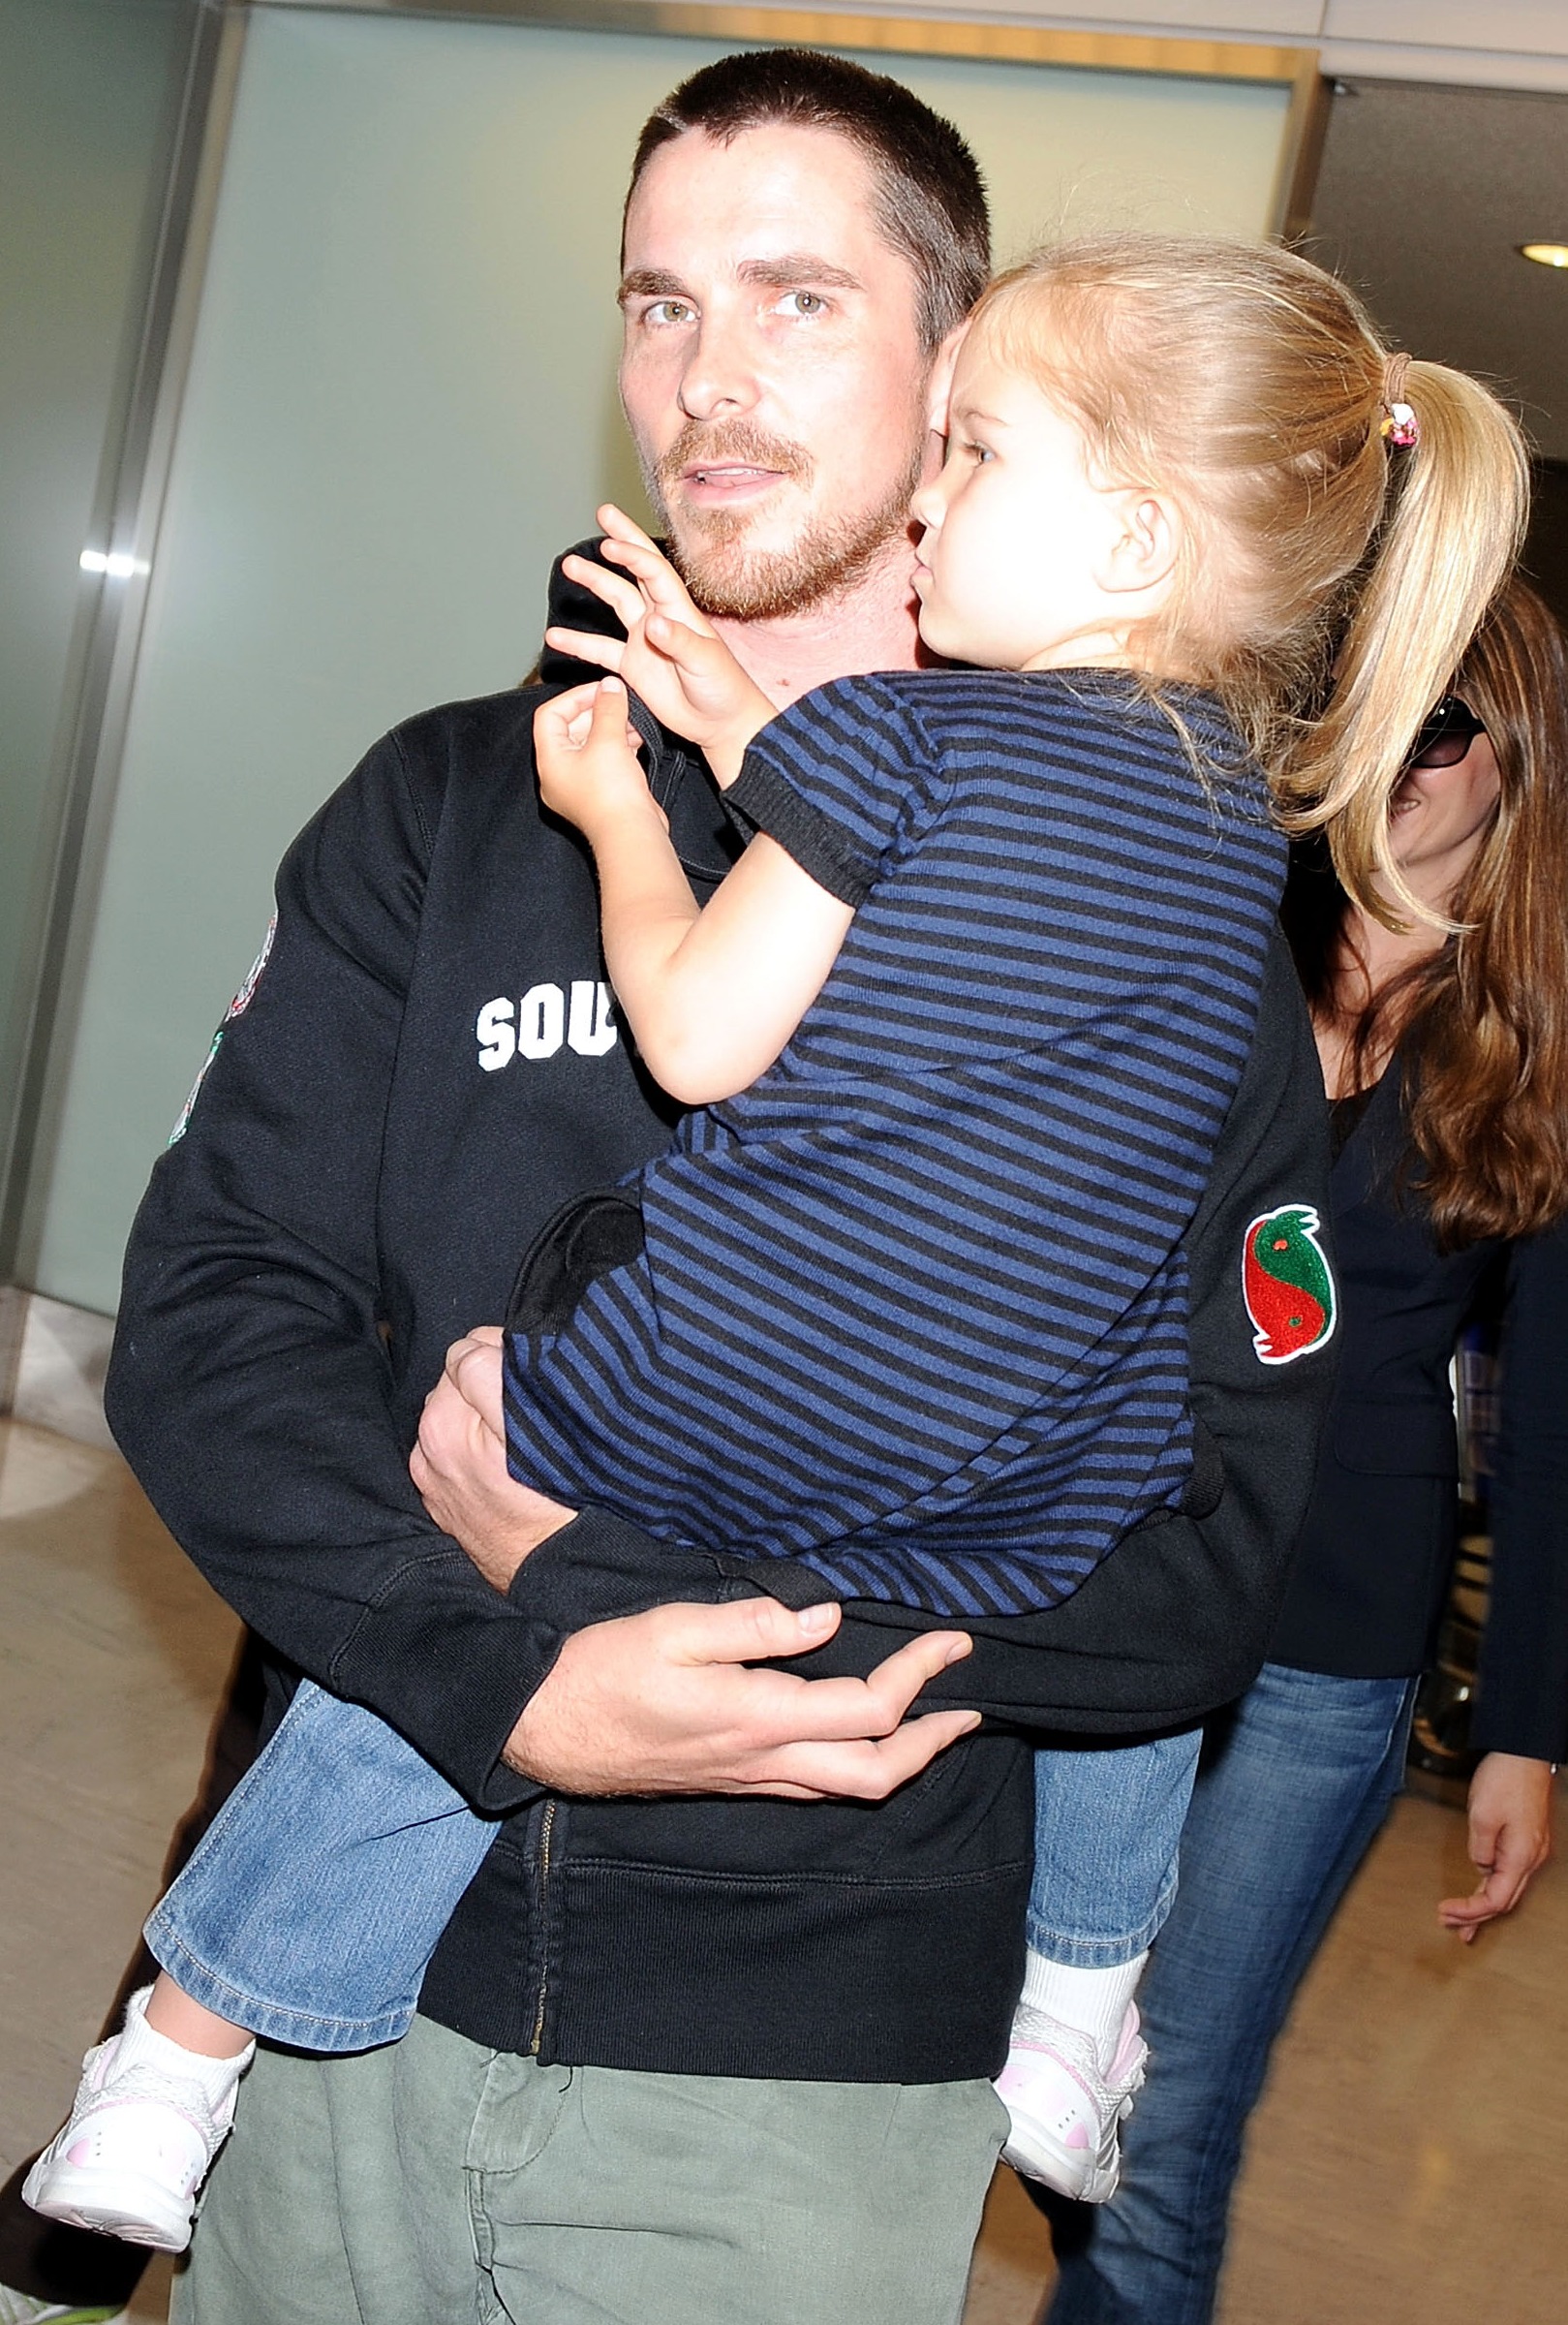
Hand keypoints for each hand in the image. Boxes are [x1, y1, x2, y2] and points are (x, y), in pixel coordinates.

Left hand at [411, 1326, 574, 1589]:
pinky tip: (510, 1469)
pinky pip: (460, 1455)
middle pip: (460, 1383)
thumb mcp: (537, 1425)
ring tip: (526, 1443)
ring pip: (460, 1418)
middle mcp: (426, 1451)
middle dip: (492, 1387)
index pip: (468, 1350)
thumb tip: (479, 1343)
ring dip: (485, 1419)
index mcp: (442, 1423)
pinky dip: (479, 1451)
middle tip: (536, 1412)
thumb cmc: (561, 1504)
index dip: (507, 1354)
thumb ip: (494, 1371)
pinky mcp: (445, 1507)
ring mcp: (434, 1483)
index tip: (537, 1376)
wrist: (566, 1577)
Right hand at [504, 1594, 979, 1799]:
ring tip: (934, 1725)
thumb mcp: (677, 1627)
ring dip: (904, 1760)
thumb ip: (759, 1626)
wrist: (545, 1729)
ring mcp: (750, 1781)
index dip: (920, 1676)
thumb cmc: (604, 1670)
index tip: (953, 1641)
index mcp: (759, 1718)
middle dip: (934, 1741)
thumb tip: (830, 1618)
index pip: (870, 1708)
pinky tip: (861, 1741)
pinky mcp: (734, 1783)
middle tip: (969, 1705)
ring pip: (851, 1790)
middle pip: (879, 1773)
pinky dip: (859, 1767)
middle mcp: (765, 1763)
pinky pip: (816, 1789)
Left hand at [534, 675, 663, 846]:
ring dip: (611, 728)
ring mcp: (579, 786)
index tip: (599, 690)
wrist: (631, 834)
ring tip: (632, 721)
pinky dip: (618, 746)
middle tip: (619, 700)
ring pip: (590, 745)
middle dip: (596, 712)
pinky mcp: (600, 794)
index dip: (574, 698)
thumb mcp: (609, 740)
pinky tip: (637, 739)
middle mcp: (558, 774)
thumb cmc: (612, 796)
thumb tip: (610, 686)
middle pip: (570, 729)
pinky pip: (604, 762)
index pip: (550, 715)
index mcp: (549, 760)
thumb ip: (608, 708)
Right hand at [545, 504, 774, 777]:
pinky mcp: (633, 666)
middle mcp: (660, 617)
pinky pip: (601, 650)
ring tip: (568, 567)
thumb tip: (653, 623)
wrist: (721, 723)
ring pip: (615, 602)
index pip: (654, 573)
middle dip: (621, 542)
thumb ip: (679, 642)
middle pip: (635, 572)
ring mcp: (644, 640)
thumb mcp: (706, 664)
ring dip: (594, 583)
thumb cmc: (724, 689)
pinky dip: (578, 643)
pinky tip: (555, 637)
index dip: (633, 555)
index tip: (610, 544)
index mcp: (680, 611)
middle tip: (602, 515)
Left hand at [1439, 1751, 1554, 1938]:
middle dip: (1476, 1917)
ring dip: (1483, 1904)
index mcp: (1521, 1856)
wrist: (1523, 1752)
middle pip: (1503, 1900)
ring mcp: (1530, 1849)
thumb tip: (1480, 1865)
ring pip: (1507, 1887)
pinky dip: (1491, 1885)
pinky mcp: (1526, 1839)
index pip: (1495, 1900)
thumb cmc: (1506, 1778)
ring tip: (1463, 1920)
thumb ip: (1479, 1848)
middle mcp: (1530, 1858)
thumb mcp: (1482, 1816)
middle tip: (1451, 1925)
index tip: (1446, 1912)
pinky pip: (1508, 1872)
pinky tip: (1480, 1889)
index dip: (1469, 1911)